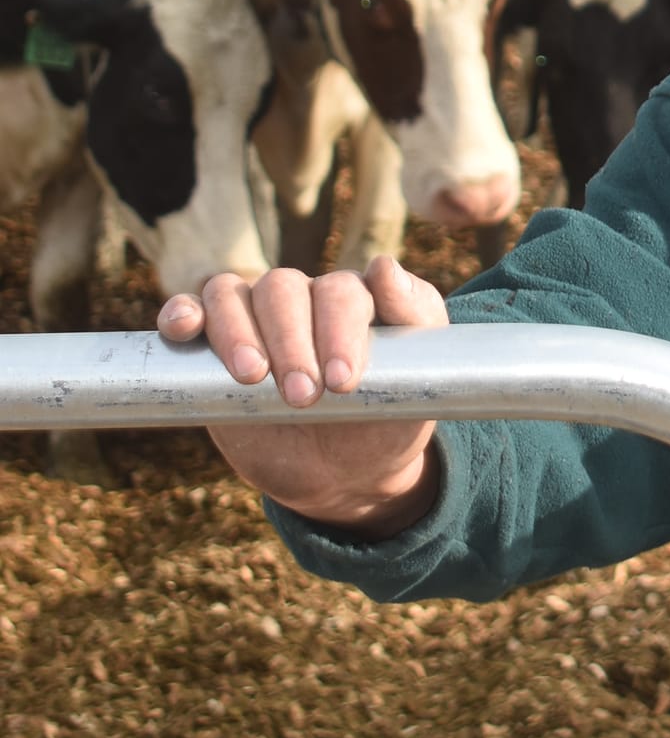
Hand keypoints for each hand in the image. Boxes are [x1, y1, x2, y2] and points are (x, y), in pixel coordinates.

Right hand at [157, 255, 445, 532]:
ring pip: (231, 294)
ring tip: (252, 377)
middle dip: (290, 341)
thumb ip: (413, 313)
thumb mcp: (420, 374)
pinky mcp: (210, 351)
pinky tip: (183, 328)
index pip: (339, 292)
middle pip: (281, 288)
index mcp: (351, 298)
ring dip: (236, 330)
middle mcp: (299, 300)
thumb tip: (382, 264)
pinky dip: (181, 313)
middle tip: (303, 395)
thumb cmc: (387, 417)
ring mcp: (252, 321)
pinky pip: (189, 314)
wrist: (348, 473)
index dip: (338, 330)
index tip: (343, 382)